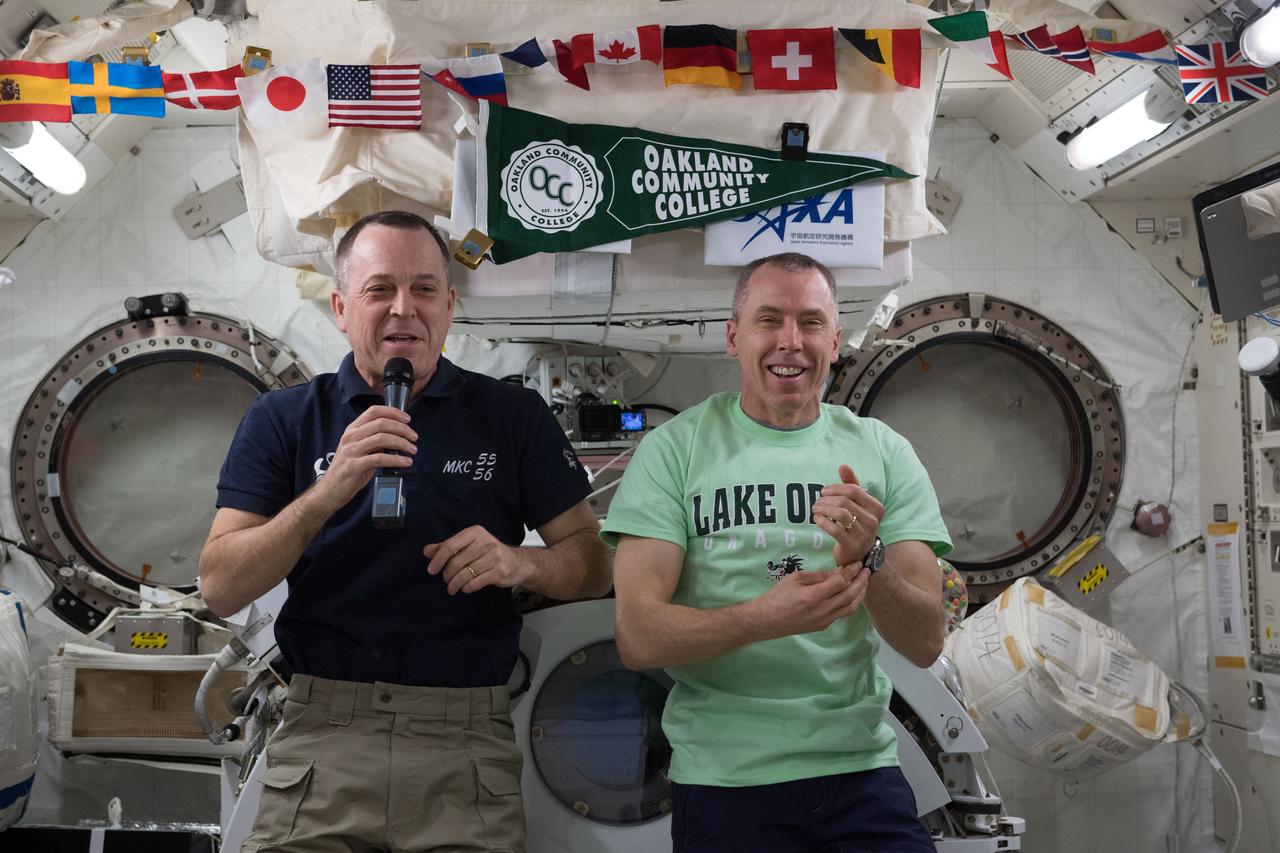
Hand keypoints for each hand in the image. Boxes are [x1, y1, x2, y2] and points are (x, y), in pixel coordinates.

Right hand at [314, 405, 414, 511]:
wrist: (330, 490)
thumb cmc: (348, 469)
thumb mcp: (359, 449)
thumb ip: (374, 440)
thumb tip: (397, 437)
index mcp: (352, 430)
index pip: (374, 411)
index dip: (393, 412)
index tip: (407, 419)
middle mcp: (351, 437)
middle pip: (381, 423)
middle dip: (402, 429)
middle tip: (414, 437)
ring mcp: (351, 451)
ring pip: (382, 438)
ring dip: (402, 443)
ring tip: (412, 450)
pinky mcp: (354, 466)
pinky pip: (380, 459)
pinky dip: (397, 459)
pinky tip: (406, 462)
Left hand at [425, 525, 529, 594]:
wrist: (516, 562)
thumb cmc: (488, 553)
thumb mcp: (468, 545)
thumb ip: (447, 547)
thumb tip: (427, 551)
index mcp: (475, 532)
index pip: (451, 545)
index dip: (438, 559)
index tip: (431, 570)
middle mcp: (486, 542)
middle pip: (456, 562)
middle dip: (447, 574)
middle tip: (446, 580)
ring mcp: (495, 557)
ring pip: (465, 574)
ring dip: (455, 584)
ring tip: (453, 587)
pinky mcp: (500, 571)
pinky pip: (475, 583)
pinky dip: (467, 587)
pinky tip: (466, 587)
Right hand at [752, 563, 869, 639]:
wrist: (766, 620)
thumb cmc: (777, 596)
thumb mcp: (795, 579)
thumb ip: (818, 576)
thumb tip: (837, 572)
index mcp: (814, 595)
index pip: (841, 581)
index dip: (852, 571)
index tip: (858, 563)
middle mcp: (822, 610)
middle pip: (850, 595)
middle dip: (861, 581)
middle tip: (867, 571)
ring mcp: (824, 620)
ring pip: (851, 607)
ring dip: (860, 594)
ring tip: (864, 583)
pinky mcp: (823, 626)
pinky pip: (842, 614)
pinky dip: (851, 603)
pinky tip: (851, 595)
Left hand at [812, 465, 883, 566]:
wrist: (859, 553)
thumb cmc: (857, 523)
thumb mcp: (857, 503)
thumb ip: (851, 484)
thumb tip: (843, 466)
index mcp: (876, 507)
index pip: (854, 490)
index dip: (835, 488)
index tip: (823, 491)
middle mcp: (873, 520)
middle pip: (845, 501)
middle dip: (827, 499)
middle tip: (817, 502)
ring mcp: (864, 533)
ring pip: (840, 514)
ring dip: (824, 509)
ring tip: (815, 509)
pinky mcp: (852, 545)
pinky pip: (835, 529)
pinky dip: (823, 522)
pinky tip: (817, 519)